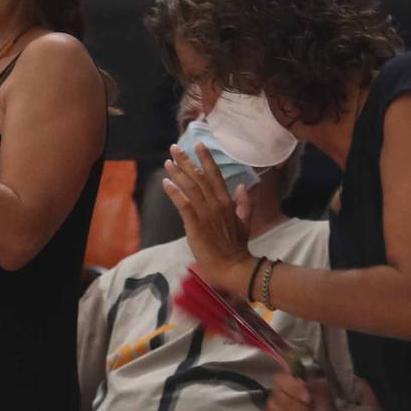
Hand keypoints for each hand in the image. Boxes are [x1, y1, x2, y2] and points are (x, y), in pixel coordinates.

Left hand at [163, 140, 249, 293]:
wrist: (232, 266)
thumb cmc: (236, 245)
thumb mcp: (244, 222)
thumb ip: (244, 204)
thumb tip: (242, 186)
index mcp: (227, 202)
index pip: (215, 175)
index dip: (206, 159)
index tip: (199, 144)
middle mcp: (216, 204)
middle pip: (199, 177)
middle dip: (186, 161)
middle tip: (174, 147)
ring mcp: (205, 213)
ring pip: (190, 187)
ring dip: (177, 173)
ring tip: (168, 161)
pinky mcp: (195, 224)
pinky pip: (183, 204)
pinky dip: (174, 192)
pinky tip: (166, 182)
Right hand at [261, 370, 332, 410]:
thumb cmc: (321, 404)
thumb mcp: (323, 391)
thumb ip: (313, 385)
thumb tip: (303, 383)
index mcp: (288, 379)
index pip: (281, 380)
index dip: (294, 390)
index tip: (308, 399)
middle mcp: (276, 391)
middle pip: (282, 401)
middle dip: (300, 410)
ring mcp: (271, 407)